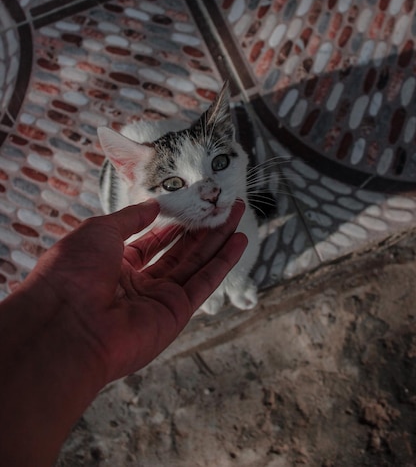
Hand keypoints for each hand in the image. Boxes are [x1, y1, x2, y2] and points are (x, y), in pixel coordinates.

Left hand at [29, 199, 246, 383]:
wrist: (65, 322)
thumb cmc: (73, 271)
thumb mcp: (100, 230)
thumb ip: (132, 218)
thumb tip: (153, 204)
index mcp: (114, 266)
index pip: (152, 242)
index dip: (174, 223)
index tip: (194, 204)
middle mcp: (138, 285)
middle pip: (179, 252)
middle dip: (202, 228)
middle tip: (224, 206)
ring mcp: (158, 301)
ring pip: (196, 265)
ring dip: (218, 240)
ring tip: (236, 214)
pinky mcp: (175, 315)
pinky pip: (204, 284)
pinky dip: (223, 262)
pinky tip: (238, 241)